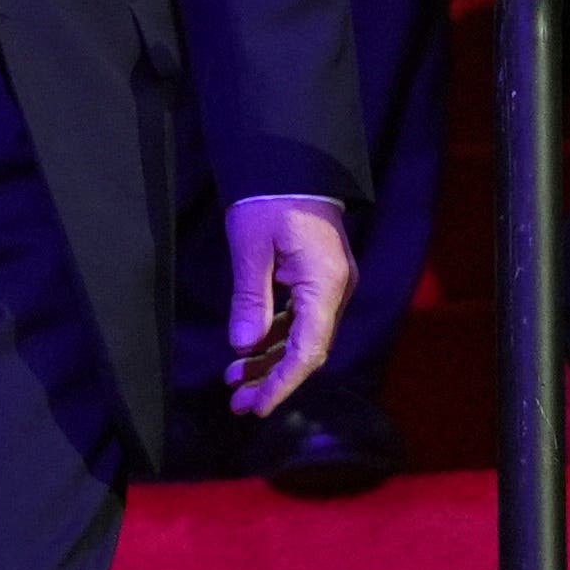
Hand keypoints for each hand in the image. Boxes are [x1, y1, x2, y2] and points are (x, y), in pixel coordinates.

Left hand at [223, 196, 351, 418]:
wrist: (291, 162)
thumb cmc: (269, 199)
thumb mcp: (251, 247)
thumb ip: (250, 298)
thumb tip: (244, 345)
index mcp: (326, 284)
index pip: (309, 349)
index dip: (283, 383)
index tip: (257, 407)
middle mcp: (336, 291)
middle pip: (307, 350)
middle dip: (273, 379)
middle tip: (237, 404)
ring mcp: (329, 286)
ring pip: (302, 338)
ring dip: (270, 362)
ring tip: (233, 382)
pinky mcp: (317, 281)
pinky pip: (298, 321)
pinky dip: (274, 339)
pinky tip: (247, 352)